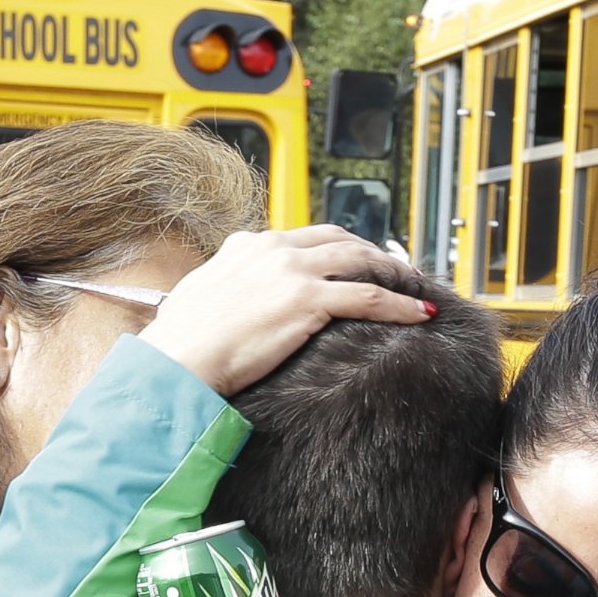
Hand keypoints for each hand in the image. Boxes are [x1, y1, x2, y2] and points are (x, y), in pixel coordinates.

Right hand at [140, 227, 431, 396]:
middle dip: (374, 252)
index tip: (357, 259)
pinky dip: (400, 304)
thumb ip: (228, 289)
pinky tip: (419, 314)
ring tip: (417, 287)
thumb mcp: (203, 298)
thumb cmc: (183, 342)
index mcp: (248, 245)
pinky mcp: (308, 301)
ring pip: (361, 261)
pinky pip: (370, 298)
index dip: (339, 246)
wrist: (178, 360)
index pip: (305, 236)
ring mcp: (293, 271)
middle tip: (398, 269)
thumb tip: (233, 300)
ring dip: (395, 272)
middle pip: (341, 240)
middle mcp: (274, 249)